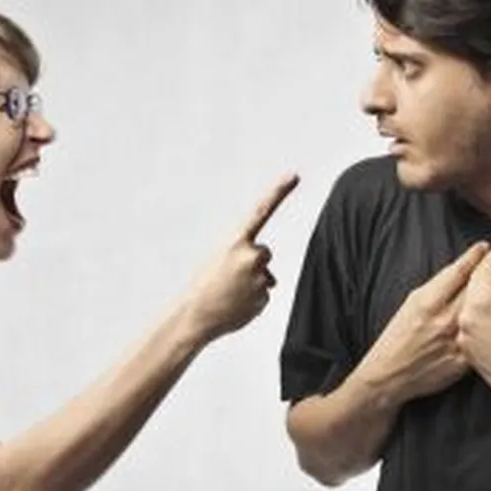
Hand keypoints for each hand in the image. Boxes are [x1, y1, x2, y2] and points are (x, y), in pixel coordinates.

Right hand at [181, 173, 299, 344]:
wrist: (196, 315)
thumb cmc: (205, 285)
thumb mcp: (219, 259)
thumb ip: (244, 257)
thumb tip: (268, 276)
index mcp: (235, 241)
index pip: (261, 211)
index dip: (279, 192)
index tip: (294, 175)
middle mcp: (251, 255)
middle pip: (264, 252)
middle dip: (252, 262)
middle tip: (229, 276)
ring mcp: (259, 277)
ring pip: (264, 275)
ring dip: (251, 282)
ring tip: (230, 292)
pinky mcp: (264, 297)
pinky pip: (262, 293)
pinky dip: (252, 299)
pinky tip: (236, 303)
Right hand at [362, 241, 490, 402]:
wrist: (391, 375)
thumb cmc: (398, 337)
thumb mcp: (410, 304)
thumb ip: (436, 288)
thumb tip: (459, 272)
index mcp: (428, 302)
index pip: (458, 271)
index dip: (475, 256)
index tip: (486, 246)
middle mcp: (445, 319)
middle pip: (477, 287)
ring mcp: (458, 340)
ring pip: (486, 311)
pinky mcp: (466, 360)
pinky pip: (485, 337)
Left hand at [457, 238, 490, 415]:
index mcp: (482, 302)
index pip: (486, 267)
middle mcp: (465, 316)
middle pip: (471, 282)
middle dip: (485, 267)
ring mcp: (462, 334)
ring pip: (466, 301)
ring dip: (478, 288)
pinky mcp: (464, 348)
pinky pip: (467, 320)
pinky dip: (475, 309)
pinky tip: (487, 304)